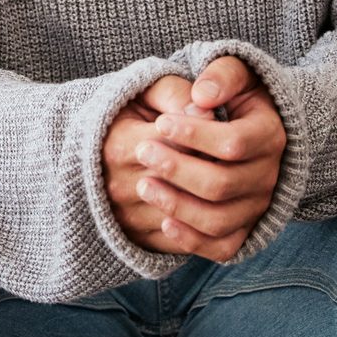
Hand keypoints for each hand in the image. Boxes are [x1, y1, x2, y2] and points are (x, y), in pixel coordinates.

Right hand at [104, 74, 212, 257]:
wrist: (104, 151)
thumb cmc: (134, 115)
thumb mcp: (149, 93)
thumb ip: (176, 96)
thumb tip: (206, 111)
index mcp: (116, 147)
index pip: (172, 145)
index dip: (203, 134)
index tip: (219, 121)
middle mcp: (118, 187)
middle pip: (180, 182)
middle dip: (212, 166)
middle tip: (231, 152)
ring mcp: (129, 219)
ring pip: (186, 216)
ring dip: (215, 199)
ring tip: (227, 174)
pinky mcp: (142, 241)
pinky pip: (186, 244)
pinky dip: (209, 225)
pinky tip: (221, 202)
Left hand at [135, 55, 286, 261]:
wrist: (251, 130)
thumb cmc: (235, 96)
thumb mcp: (235, 73)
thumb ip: (222, 75)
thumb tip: (202, 96)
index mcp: (270, 135)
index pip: (233, 142)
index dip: (194, 135)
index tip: (160, 123)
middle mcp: (269, 175)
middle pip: (222, 184)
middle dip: (177, 169)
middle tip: (143, 151)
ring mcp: (258, 206)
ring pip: (219, 219)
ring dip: (177, 205)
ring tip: (144, 185)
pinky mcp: (245, 228)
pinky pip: (223, 246)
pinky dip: (193, 240)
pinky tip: (164, 222)